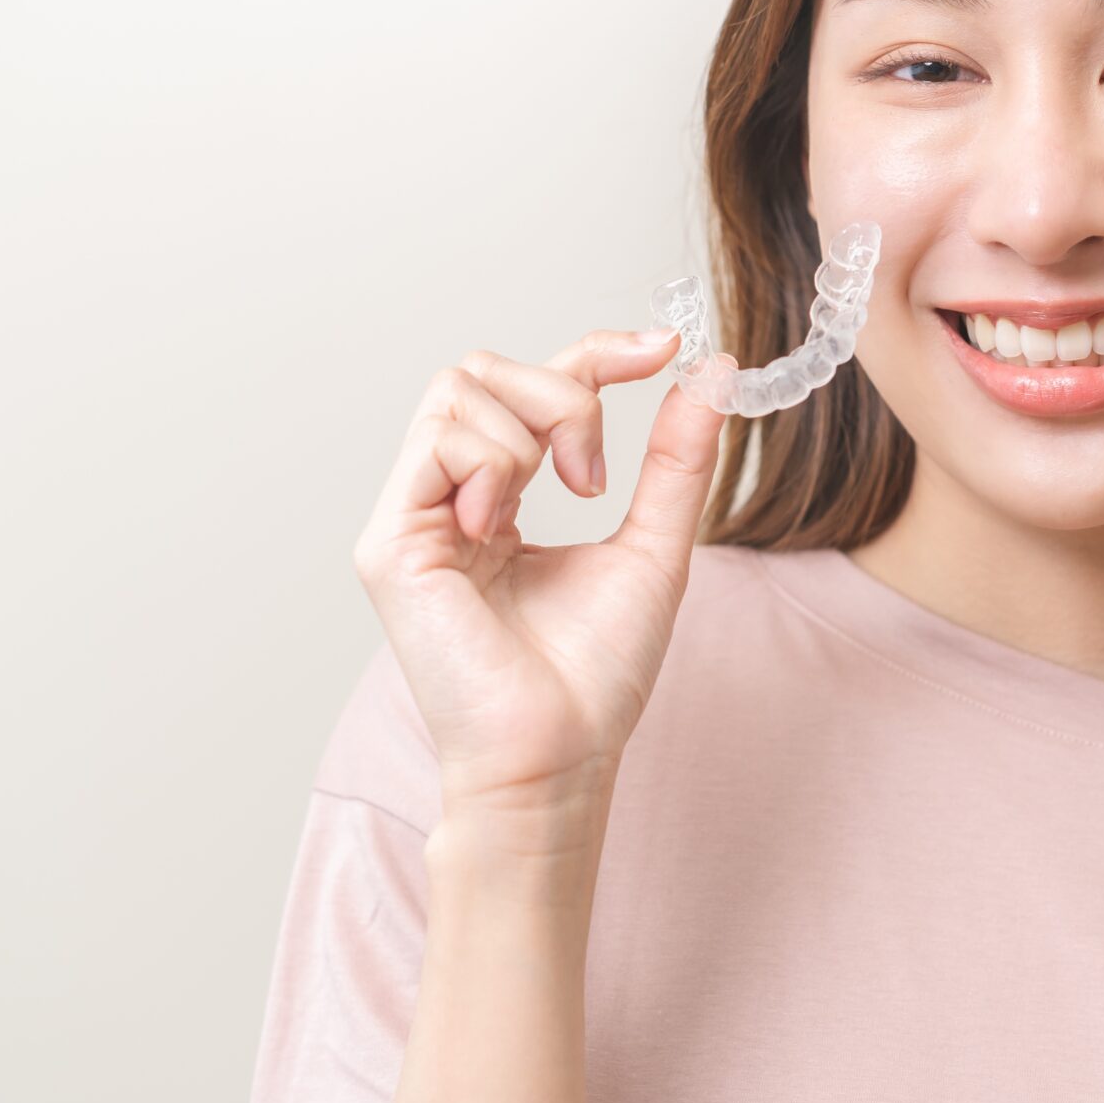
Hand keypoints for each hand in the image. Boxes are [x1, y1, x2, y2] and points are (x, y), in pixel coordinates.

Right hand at [351, 328, 734, 829]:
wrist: (561, 752)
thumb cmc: (595, 676)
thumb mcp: (655, 543)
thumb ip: (677, 456)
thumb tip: (714, 371)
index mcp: (501, 500)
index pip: (532, 387)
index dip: (595, 351)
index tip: (663, 349)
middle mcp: (449, 499)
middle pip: (485, 369)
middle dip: (564, 391)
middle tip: (598, 473)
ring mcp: (413, 516)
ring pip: (458, 389)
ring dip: (533, 428)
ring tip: (557, 501)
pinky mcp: (389, 542)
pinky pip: (439, 440)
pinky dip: (493, 461)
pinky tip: (504, 523)